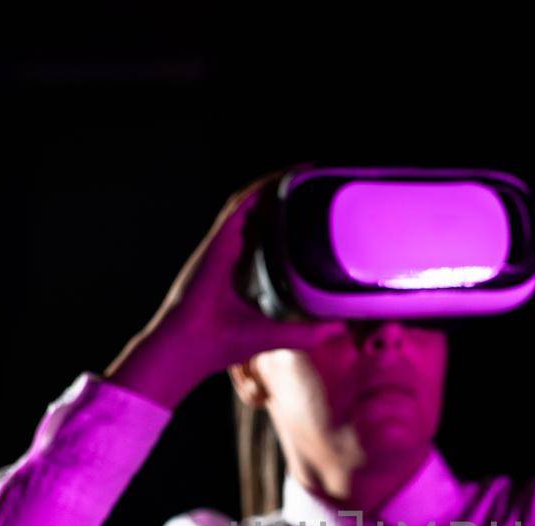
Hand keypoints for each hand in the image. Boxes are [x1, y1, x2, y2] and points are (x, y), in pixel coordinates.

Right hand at [104, 172, 346, 409]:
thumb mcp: (281, 334)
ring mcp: (227, 242)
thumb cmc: (225, 343)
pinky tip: (283, 177)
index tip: (319, 216)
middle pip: (267, 217)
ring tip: (305, 173)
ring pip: (255, 204)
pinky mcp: (220, 237)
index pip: (276, 240)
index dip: (295, 225)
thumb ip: (311, 329)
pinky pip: (242, 204)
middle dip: (290, 200)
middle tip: (318, 186)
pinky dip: (261, 189)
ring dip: (279, 187)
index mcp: (250, 274)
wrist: (191, 344)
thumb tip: (343, 324)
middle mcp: (237, 253)